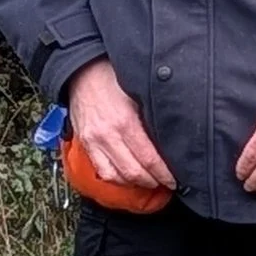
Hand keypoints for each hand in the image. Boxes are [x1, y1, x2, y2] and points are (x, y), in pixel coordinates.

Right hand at [65, 58, 175, 194]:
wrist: (82, 71)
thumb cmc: (112, 77)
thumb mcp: (138, 94)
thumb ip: (151, 118)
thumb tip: (169, 139)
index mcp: (125, 122)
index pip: (148, 159)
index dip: (163, 173)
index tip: (173, 179)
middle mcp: (107, 136)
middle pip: (133, 172)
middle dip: (152, 181)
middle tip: (165, 182)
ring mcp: (94, 142)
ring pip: (116, 176)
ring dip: (134, 183)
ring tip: (148, 182)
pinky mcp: (85, 144)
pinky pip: (101, 170)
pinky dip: (115, 179)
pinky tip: (126, 177)